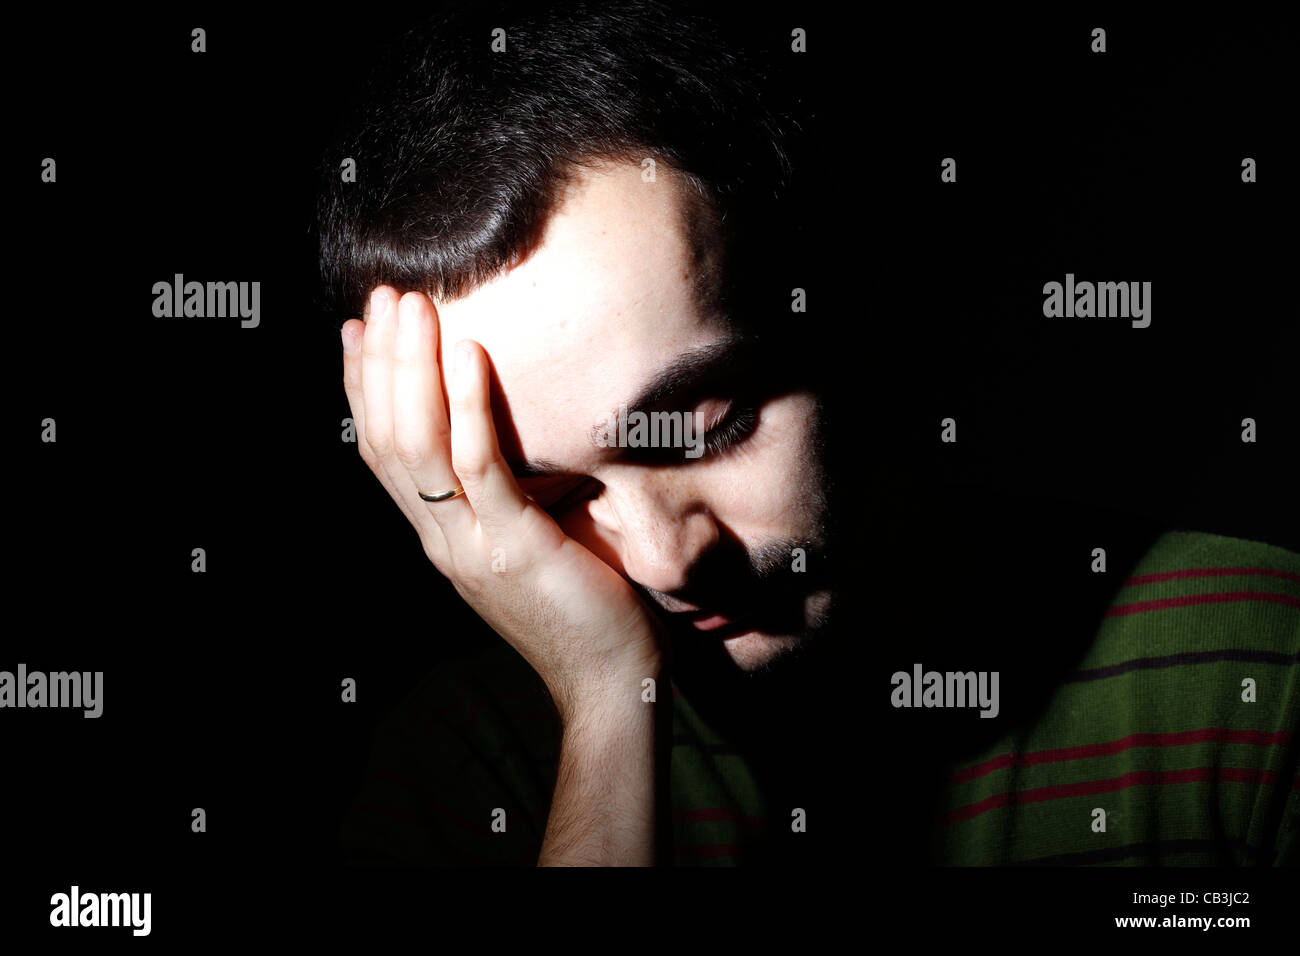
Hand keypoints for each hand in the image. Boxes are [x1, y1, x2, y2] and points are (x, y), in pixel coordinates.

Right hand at [340, 287, 663, 719]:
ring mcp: (471, 545)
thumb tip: (511, 436)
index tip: (359, 332)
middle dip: (381, 363)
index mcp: (440, 538)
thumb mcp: (525, 544)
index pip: (382, 454)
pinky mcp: (515, 546)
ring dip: (411, 370)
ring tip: (414, 308)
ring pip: (417, 447)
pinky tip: (469, 353)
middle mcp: (441, 539)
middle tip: (383, 298)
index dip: (364, 389)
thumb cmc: (583, 607)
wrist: (610, 682)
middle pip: (387, 440)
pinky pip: (481, 468)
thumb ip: (504, 498)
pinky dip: (468, 407)